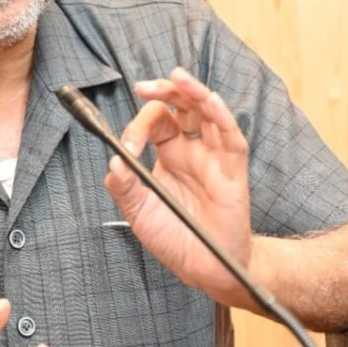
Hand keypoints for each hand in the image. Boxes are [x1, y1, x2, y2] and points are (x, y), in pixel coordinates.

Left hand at [104, 67, 253, 305]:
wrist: (207, 269)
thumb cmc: (176, 239)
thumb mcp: (139, 214)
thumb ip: (124, 187)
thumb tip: (114, 161)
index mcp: (169, 155)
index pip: (156, 122)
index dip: (139, 125)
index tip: (127, 145)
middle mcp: (192, 150)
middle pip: (182, 106)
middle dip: (164, 90)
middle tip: (143, 86)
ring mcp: (214, 158)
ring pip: (207, 113)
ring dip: (194, 92)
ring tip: (178, 77)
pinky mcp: (233, 172)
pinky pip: (231, 138)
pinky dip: (222, 116)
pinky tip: (210, 101)